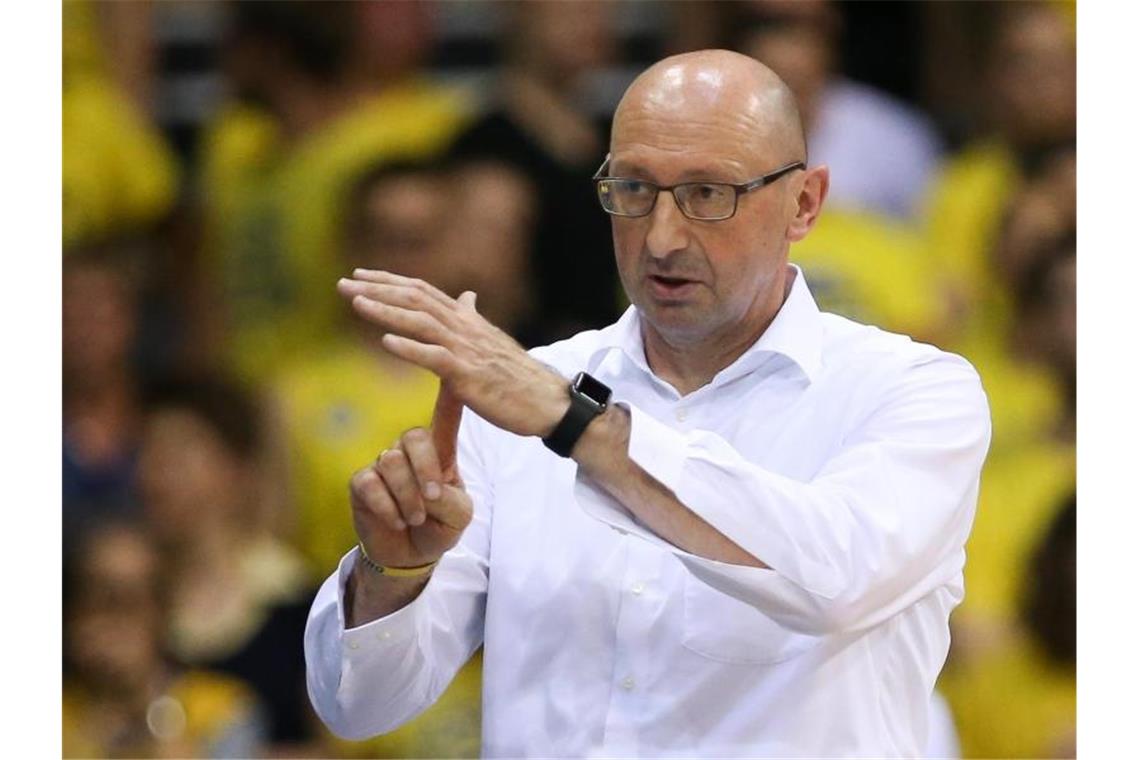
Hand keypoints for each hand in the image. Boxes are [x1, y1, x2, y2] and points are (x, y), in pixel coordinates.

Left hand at [337, 270, 569, 437]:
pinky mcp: (469, 375)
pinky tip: (386, 342)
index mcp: (466, 320)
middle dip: (377, 289)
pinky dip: (409, 348)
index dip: (390, 281)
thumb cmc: (517, 376)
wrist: (547, 401)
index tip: (360, 275)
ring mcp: (466, 349)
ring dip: (386, 311)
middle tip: (343, 284)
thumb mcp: (491, 341)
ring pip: (421, 322)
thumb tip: (466, 297)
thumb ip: (472, 319)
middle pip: (415, 299)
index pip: (422, 291)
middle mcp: (464, 327)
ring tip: (356, 303)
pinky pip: (435, 357)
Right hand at [349, 382, 472, 569]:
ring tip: (416, 518)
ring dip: (407, 496)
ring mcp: (383, 464)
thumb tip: (428, 490)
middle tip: (432, 498)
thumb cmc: (440, 525)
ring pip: (391, 462)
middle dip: (425, 469)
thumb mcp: (460, 515)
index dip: (449, 396)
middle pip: (413, 437)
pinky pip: (370, 483)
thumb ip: (451, 498)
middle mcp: (409, 451)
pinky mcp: (361, 482)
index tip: (454, 372)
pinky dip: (387, 507)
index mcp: (439, 451)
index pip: (444, 416)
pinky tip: (397, 520)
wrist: (412, 554)